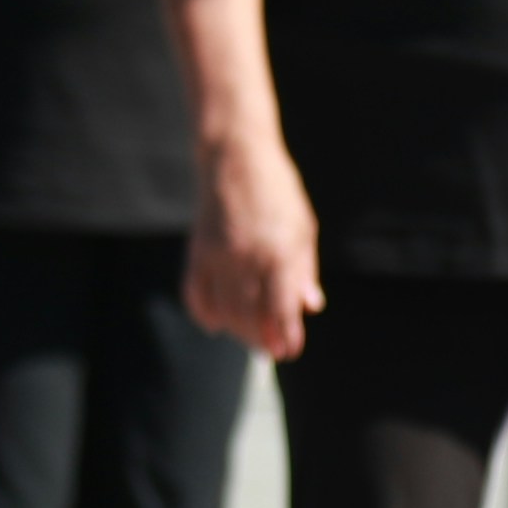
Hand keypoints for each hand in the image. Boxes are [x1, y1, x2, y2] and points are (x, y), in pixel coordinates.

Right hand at [183, 137, 322, 360]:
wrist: (236, 156)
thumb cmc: (277, 190)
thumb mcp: (303, 227)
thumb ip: (304, 269)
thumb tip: (311, 306)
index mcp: (280, 252)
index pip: (282, 309)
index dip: (287, 336)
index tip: (290, 351)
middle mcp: (248, 257)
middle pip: (251, 317)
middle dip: (262, 340)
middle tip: (271, 350)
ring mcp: (219, 254)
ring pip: (224, 311)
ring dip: (237, 331)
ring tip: (249, 337)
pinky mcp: (197, 249)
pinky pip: (195, 294)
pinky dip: (204, 314)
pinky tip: (217, 322)